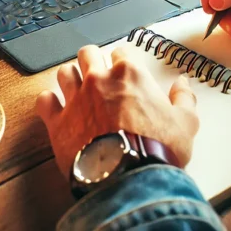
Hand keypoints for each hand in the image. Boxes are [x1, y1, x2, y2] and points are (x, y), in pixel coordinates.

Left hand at [36, 45, 198, 177]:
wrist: (128, 179)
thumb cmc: (157, 150)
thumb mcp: (185, 124)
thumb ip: (184, 99)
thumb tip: (183, 84)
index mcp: (130, 74)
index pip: (122, 52)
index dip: (124, 61)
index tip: (126, 72)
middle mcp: (99, 80)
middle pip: (88, 53)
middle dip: (93, 60)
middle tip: (99, 75)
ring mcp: (76, 99)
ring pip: (64, 73)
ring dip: (71, 78)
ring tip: (78, 90)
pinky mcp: (58, 122)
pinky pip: (44, 101)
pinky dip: (49, 103)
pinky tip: (56, 108)